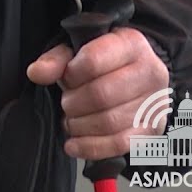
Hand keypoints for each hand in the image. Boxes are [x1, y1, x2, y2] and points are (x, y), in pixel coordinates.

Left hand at [27, 27, 168, 160]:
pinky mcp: (152, 128)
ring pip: (110, 122)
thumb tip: (37, 73)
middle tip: (66, 103)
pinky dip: (91, 147)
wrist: (137, 72)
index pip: (93, 60)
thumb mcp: (79, 49)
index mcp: (130, 44)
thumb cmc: (104, 60)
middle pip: (101, 95)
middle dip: (73, 103)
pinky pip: (120, 144)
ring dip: (80, 125)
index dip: (71, 73)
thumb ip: (57, 59)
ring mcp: (154, 102)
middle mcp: (150, 72)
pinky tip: (74, 144)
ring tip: (71, 120)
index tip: (66, 78)